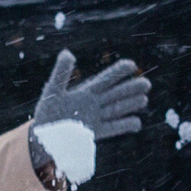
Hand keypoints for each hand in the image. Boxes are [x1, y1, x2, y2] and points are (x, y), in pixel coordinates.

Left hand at [35, 48, 150, 140]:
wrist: (43, 137)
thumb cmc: (46, 112)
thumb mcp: (53, 91)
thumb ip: (61, 73)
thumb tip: (68, 53)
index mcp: (85, 92)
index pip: (105, 79)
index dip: (118, 71)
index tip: (132, 64)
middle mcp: (93, 104)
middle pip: (115, 94)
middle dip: (131, 88)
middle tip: (147, 83)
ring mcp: (96, 118)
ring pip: (117, 109)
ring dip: (131, 104)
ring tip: (145, 98)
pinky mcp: (96, 133)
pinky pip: (114, 128)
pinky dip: (125, 126)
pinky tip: (137, 123)